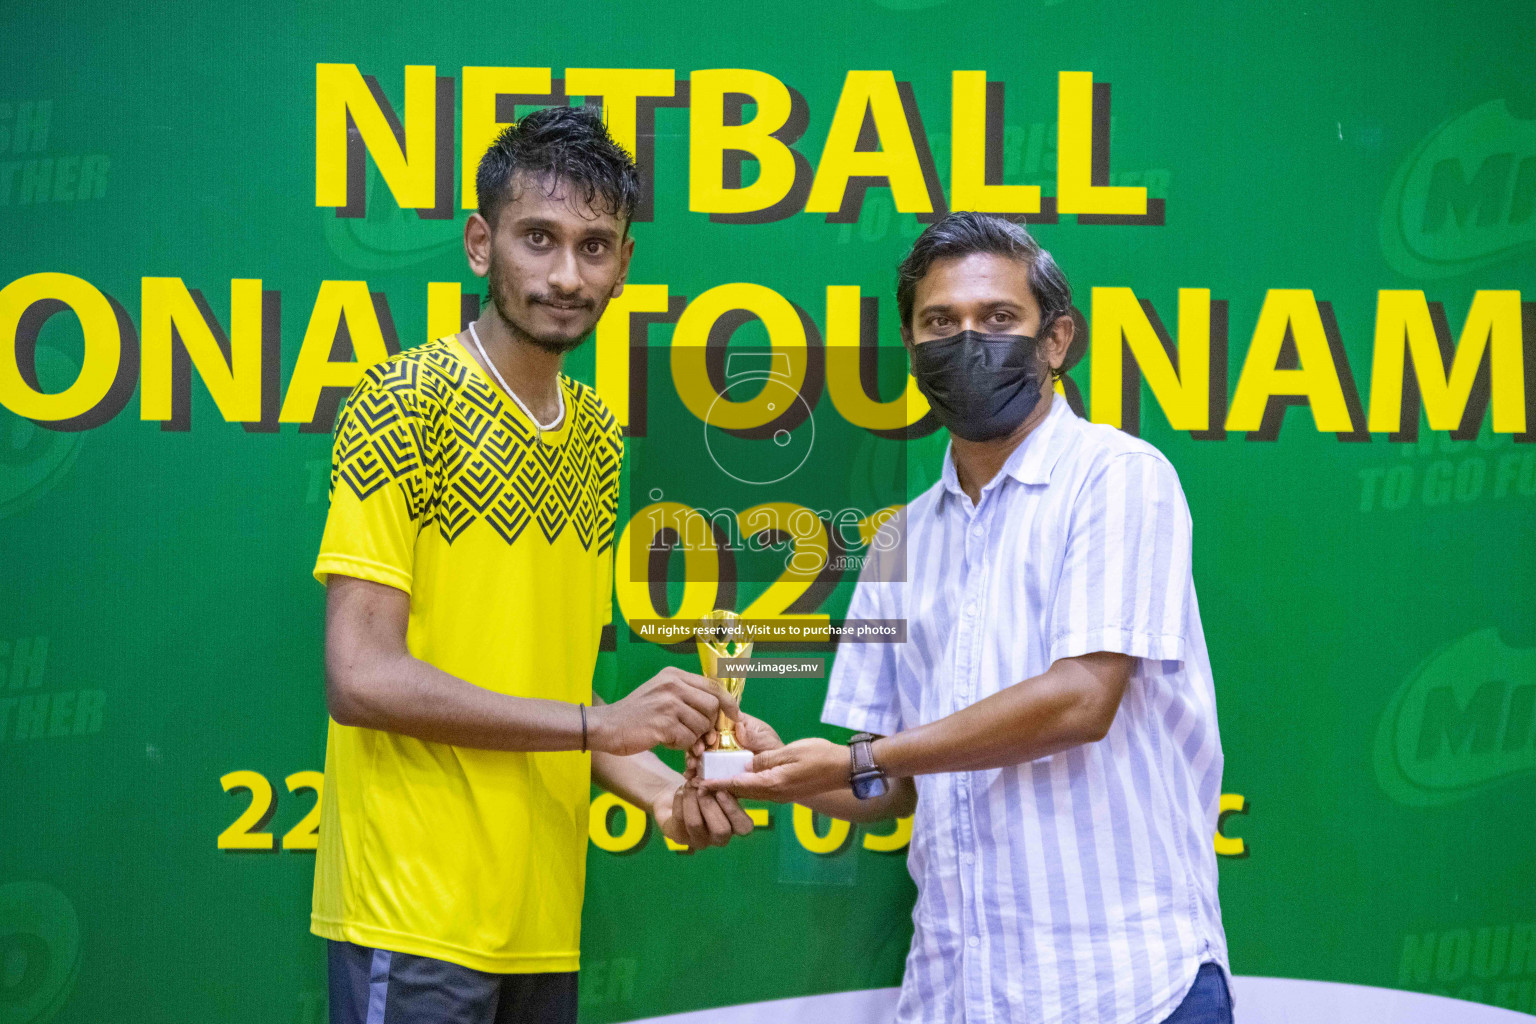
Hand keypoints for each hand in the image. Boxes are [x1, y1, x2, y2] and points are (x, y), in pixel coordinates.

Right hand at [588, 667, 737, 755]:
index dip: (728, 703)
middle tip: (698, 734)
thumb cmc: (636, 714)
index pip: (713, 686)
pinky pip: (688, 739)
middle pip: (712, 706)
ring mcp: (668, 704)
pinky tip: (666, 741)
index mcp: (674, 675)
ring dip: (693, 737)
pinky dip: (681, 745)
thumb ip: (687, 696)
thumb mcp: (661, 693)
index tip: (734, 715)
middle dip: (709, 724)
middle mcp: (673, 685)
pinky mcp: (663, 724)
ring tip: (675, 736)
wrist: (607, 726)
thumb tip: (720, 711)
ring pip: (702, 725)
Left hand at [653, 780, 753, 851]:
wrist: (683, 799)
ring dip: (692, 800)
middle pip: (720, 830)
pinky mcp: (681, 837)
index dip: (733, 810)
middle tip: (702, 787)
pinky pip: (680, 819)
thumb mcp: (720, 787)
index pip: (744, 827)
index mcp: (736, 826)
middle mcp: (720, 838)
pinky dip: (680, 800)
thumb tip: (719, 781)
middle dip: (710, 805)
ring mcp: (699, 840)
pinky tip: (681, 790)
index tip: (721, 791)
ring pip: (695, 823)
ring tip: (690, 784)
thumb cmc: (709, 791)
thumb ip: (723, 786)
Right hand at [684, 710, 783, 773]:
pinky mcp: (718, 771)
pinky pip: (705, 772)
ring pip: (700, 756)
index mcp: (732, 726)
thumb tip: (739, 726)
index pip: (713, 723)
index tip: (709, 740)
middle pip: (702, 739)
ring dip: (693, 762)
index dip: (707, 730)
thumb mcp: (766, 738)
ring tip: (691, 771)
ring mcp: (718, 755)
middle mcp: (722, 739)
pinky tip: (692, 781)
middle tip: (695, 757)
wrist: (778, 770)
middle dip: (695, 747)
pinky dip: (697, 777)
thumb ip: (754, 734)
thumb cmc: (772, 748)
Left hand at [697, 737, 847, 802]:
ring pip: (748, 792)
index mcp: (772, 783)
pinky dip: (744, 785)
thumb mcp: (790, 753)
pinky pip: (758, 790)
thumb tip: (745, 765)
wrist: (844, 770)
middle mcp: (774, 793)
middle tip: (700, 779)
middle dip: (719, 787)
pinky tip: (738, 776)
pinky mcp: (785, 791)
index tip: (698, 783)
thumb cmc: (819, 756)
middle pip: (740, 792)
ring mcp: (780, 794)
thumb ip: (765, 760)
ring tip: (713, 777)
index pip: (738, 784)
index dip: (716, 784)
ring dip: (731, 786)